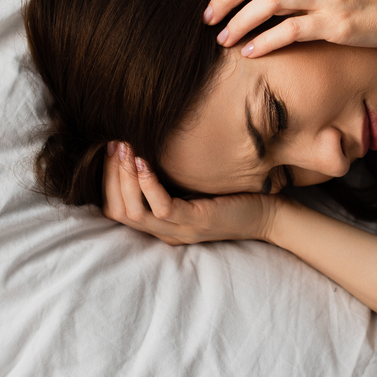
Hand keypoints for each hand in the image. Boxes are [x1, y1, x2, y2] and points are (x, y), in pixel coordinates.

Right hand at [103, 142, 283, 244]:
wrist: (269, 214)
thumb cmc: (232, 194)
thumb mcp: (193, 185)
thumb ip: (170, 177)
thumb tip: (147, 144)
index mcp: (161, 225)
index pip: (116, 210)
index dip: (107, 180)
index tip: (109, 149)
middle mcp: (166, 232)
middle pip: (119, 211)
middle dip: (110, 175)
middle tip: (112, 144)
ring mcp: (180, 230)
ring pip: (134, 212)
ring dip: (124, 177)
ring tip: (124, 148)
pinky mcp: (198, 222)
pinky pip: (162, 208)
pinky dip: (148, 184)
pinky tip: (144, 162)